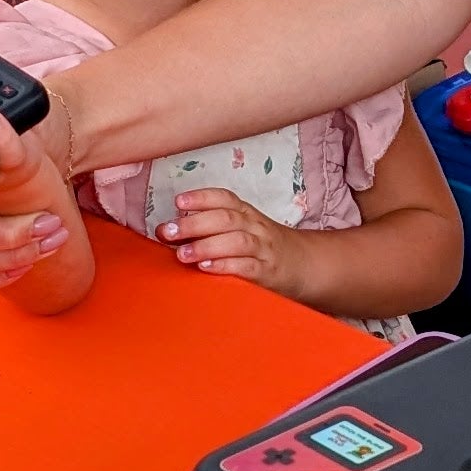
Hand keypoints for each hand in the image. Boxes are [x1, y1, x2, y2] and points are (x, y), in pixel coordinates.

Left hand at [166, 187, 305, 296]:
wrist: (302, 264)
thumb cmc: (260, 246)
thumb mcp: (240, 228)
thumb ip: (207, 228)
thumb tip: (169, 230)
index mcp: (246, 213)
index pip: (224, 199)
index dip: (201, 198)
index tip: (179, 202)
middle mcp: (255, 227)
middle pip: (226, 219)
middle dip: (194, 224)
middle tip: (169, 232)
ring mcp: (263, 249)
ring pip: (236, 241)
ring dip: (206, 246)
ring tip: (183, 254)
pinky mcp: (267, 272)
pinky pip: (247, 267)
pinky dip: (226, 266)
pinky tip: (207, 268)